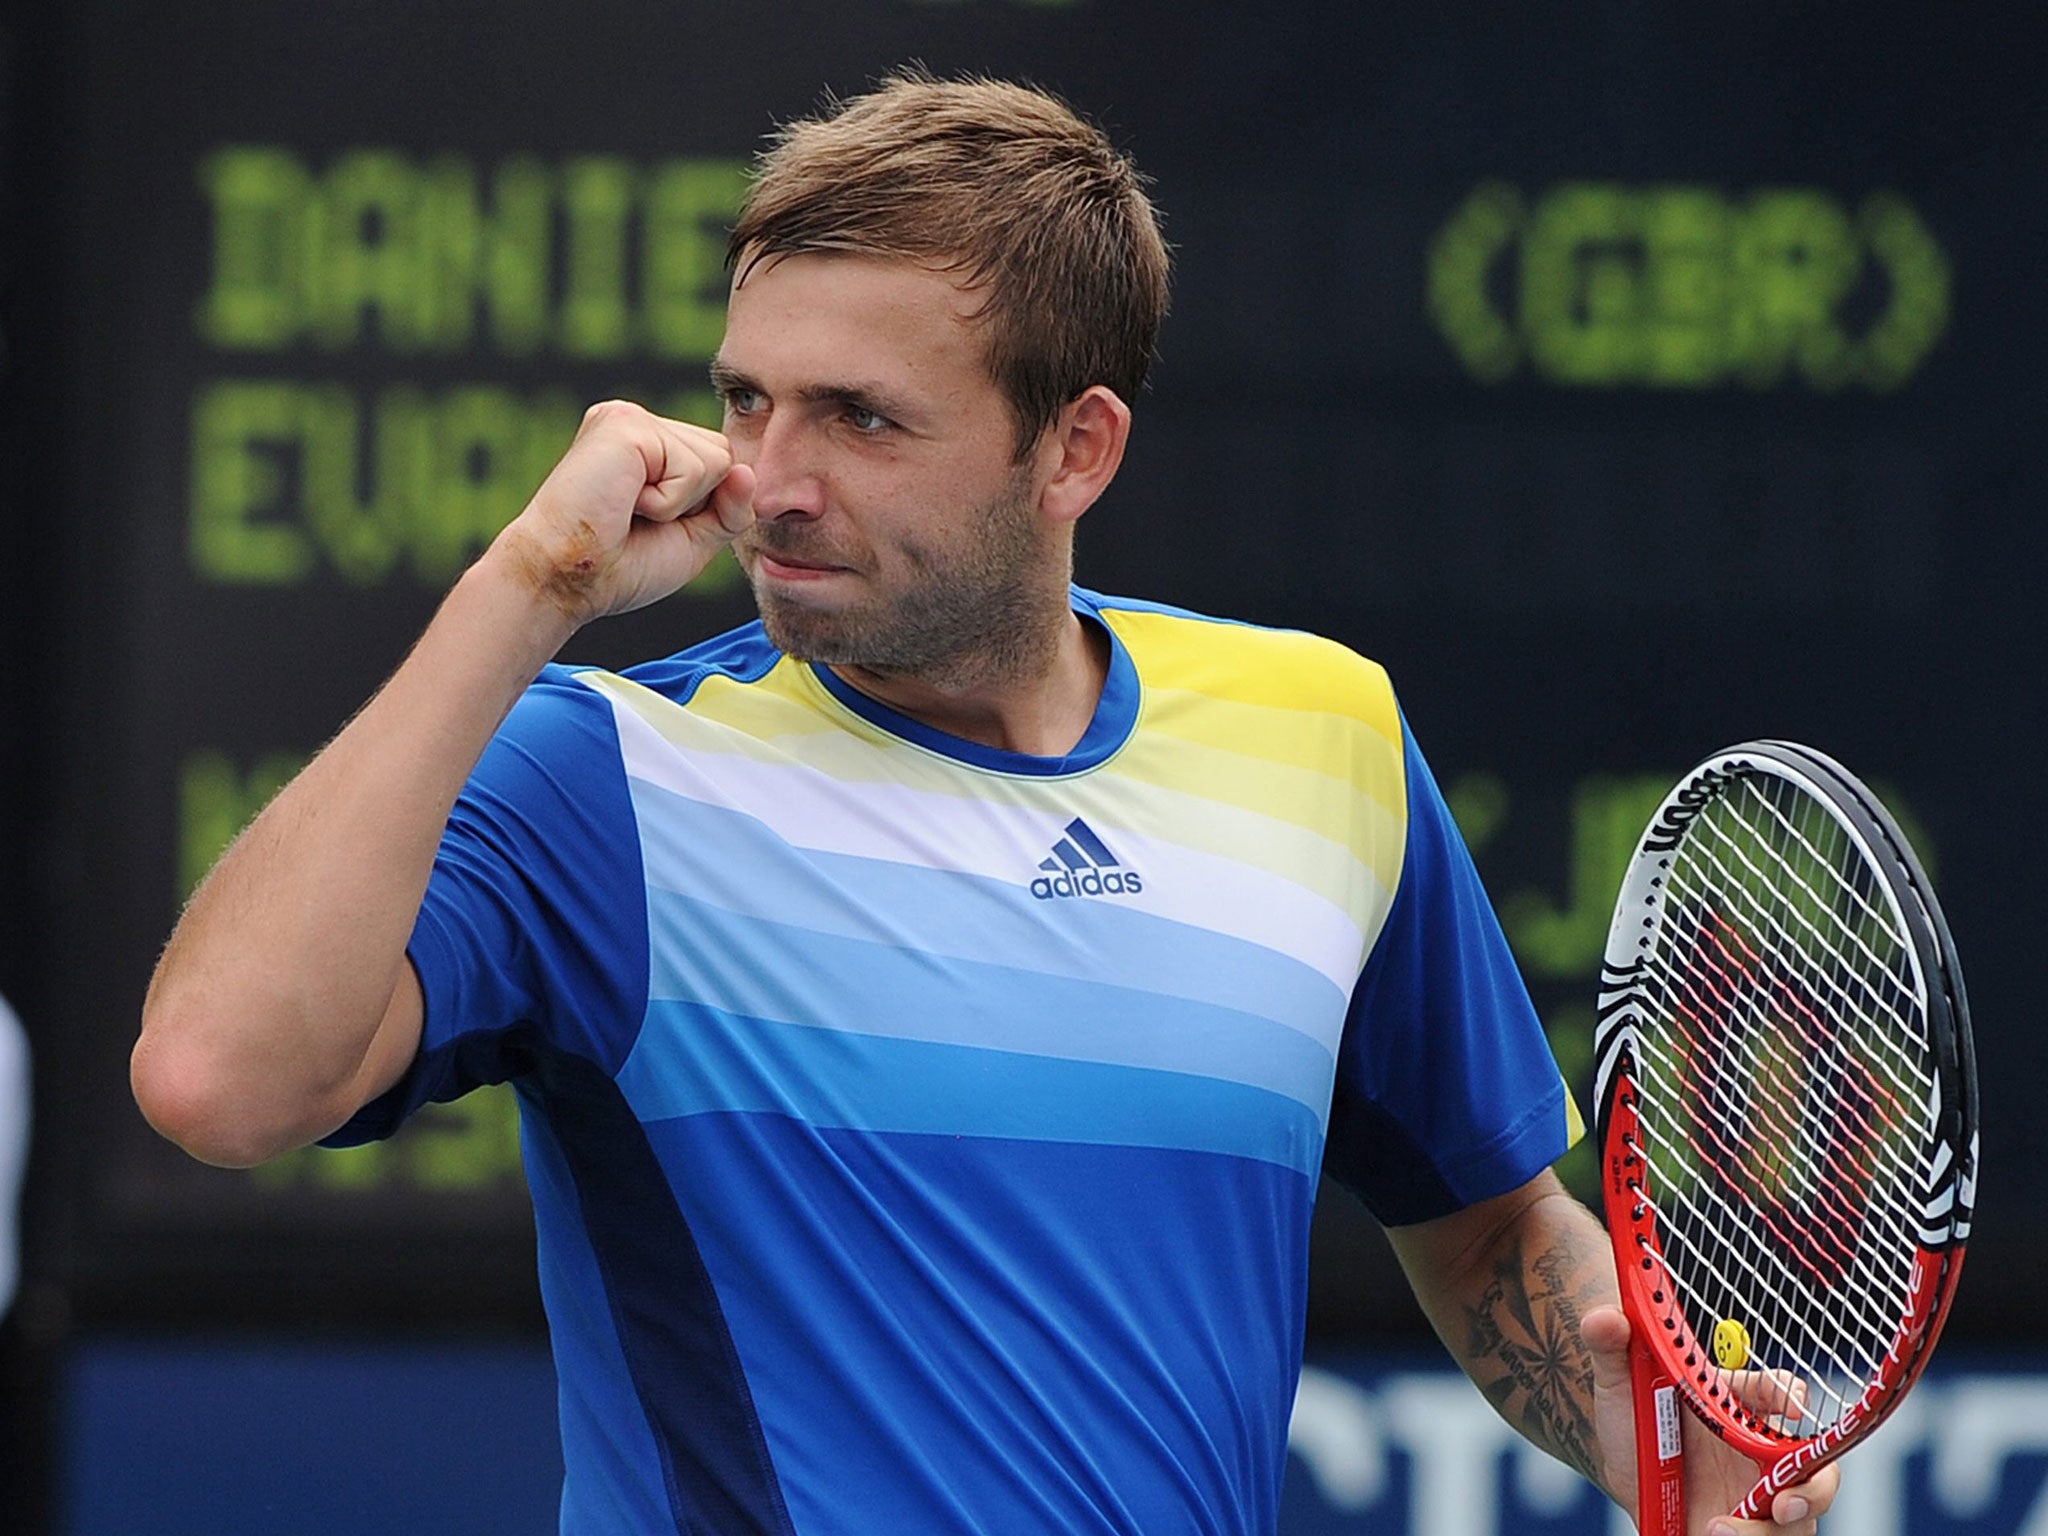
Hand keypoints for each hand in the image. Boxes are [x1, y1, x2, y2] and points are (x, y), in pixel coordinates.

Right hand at [488, 399, 756, 626]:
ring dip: (681, 505)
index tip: (651, 526)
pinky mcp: (627, 425)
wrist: (566, 579)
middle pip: (724, 457)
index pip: (720, 465)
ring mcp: (631, 419)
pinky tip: (626, 503)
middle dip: (697, 503)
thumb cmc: (619, 566)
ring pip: (717, 461)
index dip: (704, 508)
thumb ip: (731, 509)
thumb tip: (748, 472)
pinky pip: (694, 468)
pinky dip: (668, 503)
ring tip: (630, 510)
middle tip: (640, 519)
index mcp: (650, 446)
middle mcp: (639, 424)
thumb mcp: (694, 540)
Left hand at [1584, 1305, 1837, 1535]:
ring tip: (1714, 1530)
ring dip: (1765, 1533)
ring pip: (1795, 1526)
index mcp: (1743, 1406)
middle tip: (1781, 1505)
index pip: (1780, 1392)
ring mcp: (1761, 1501)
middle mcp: (1764, 1455)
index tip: (1789, 1404)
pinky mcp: (1745, 1533)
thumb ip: (1610, 1347)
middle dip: (1812, 1492)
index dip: (1789, 1396)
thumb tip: (1600, 1316)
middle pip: (1816, 1474)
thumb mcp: (1620, 1382)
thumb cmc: (1636, 1416)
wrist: (1625, 1466)